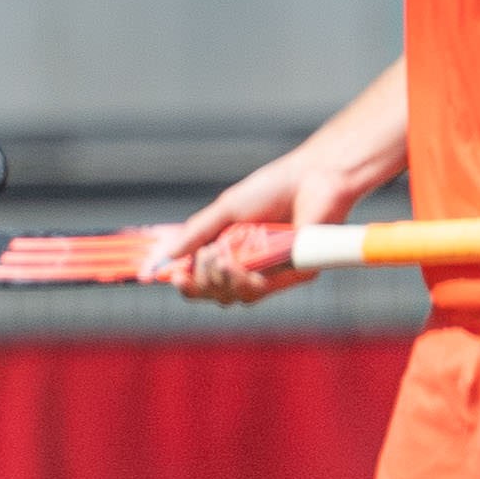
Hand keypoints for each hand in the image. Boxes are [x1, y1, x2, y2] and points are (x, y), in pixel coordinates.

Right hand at [156, 152, 352, 304]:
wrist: (313, 180)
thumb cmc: (271, 190)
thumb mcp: (225, 209)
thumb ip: (196, 233)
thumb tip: (166, 256)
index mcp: (227, 248)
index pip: (199, 277)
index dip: (184, 282)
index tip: (173, 276)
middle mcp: (247, 264)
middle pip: (212, 293)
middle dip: (202, 281)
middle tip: (208, 256)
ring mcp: (269, 272)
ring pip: (234, 297)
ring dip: (222, 283)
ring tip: (224, 261)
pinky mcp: (294, 275)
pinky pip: (261, 292)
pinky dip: (246, 283)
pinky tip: (244, 269)